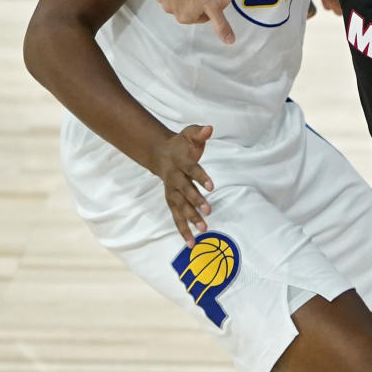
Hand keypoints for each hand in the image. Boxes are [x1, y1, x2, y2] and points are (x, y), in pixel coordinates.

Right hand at [152, 124, 214, 243]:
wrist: (160, 154)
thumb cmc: (180, 145)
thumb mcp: (189, 134)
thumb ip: (199, 132)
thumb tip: (209, 128)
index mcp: (180, 162)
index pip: (192, 170)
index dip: (201, 177)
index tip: (211, 186)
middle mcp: (174, 178)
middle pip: (185, 191)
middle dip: (195, 202)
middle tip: (208, 212)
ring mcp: (171, 192)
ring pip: (179, 207)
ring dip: (190, 219)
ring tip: (203, 230)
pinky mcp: (171, 202)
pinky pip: (176, 218)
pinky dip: (182, 230)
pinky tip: (191, 243)